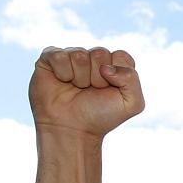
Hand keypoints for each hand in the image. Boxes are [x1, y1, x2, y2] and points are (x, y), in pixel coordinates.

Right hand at [29, 46, 143, 136]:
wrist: (71, 129)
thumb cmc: (101, 116)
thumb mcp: (132, 104)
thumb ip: (132, 79)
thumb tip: (105, 66)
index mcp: (115, 66)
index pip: (121, 56)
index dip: (117, 75)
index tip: (109, 90)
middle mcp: (93, 59)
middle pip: (100, 53)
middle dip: (97, 77)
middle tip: (90, 91)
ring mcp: (71, 57)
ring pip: (79, 54)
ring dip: (79, 78)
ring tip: (76, 89)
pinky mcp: (50, 59)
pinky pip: (59, 55)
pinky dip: (62, 72)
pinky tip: (62, 82)